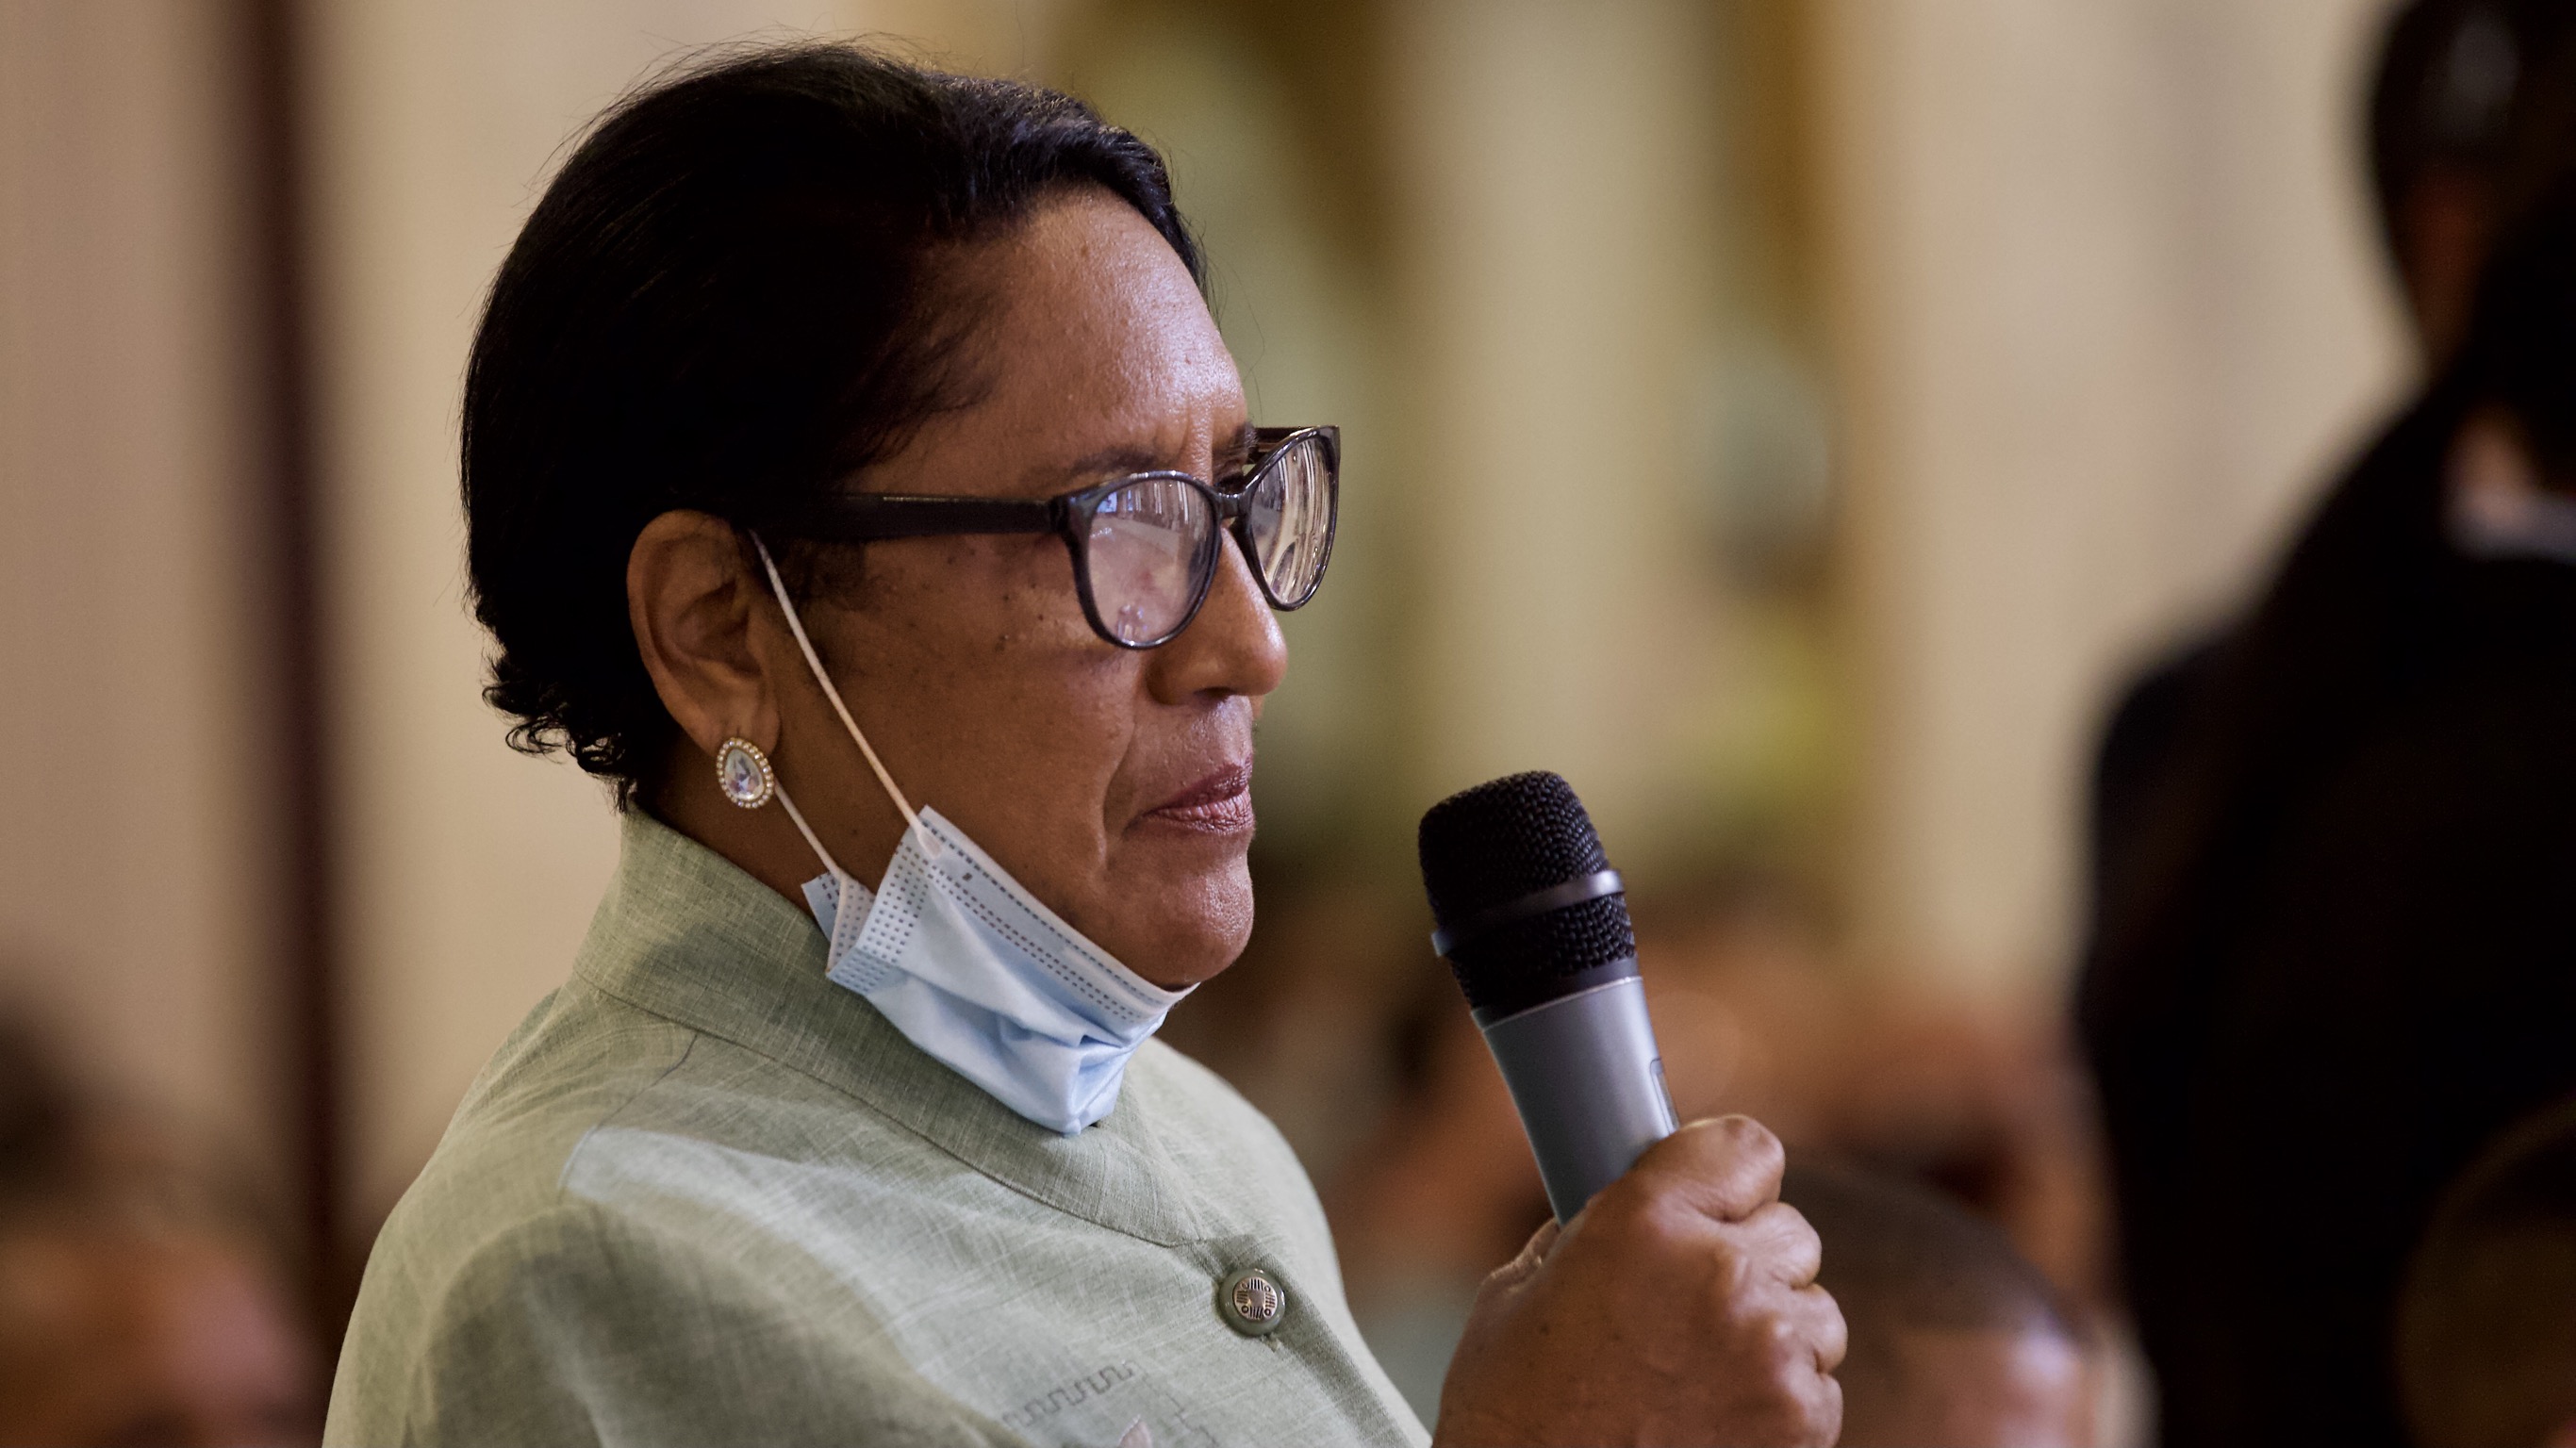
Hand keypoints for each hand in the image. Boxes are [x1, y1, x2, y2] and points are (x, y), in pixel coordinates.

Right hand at [1430, 1116, 1845, 1446]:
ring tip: (1699, 1373)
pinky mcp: (1800, 1420)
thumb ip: (1603, 1229)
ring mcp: (1769, 1350)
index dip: (1731, 1176)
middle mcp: (1718, 1272)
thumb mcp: (1526, 1288)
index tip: (1719, 1197)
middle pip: (1791, 1229)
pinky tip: (1716, 1417)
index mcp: (1643, 1220)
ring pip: (1815, 1310)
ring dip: (1774, 1332)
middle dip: (1749, 1261)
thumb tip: (1648, 1207)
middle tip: (1689, 1306)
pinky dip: (1783, 1399)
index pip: (1747, 1147)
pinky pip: (1820, 1383)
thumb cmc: (1513, 1412)